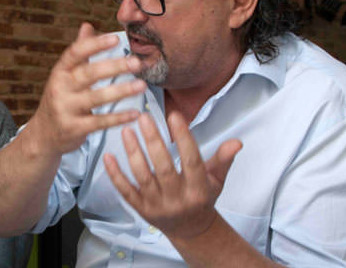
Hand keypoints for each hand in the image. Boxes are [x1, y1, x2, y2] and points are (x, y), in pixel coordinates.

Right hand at [28, 23, 145, 155]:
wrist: (43, 135)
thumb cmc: (61, 99)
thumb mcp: (64, 75)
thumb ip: (79, 53)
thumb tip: (87, 26)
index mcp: (60, 72)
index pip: (75, 53)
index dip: (95, 45)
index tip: (116, 38)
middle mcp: (60, 88)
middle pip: (89, 74)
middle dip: (114, 67)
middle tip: (137, 62)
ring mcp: (66, 109)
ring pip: (96, 98)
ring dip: (121, 91)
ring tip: (142, 85)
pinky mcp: (74, 128)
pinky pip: (100, 122)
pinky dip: (119, 118)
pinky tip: (136, 113)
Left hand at [104, 112, 241, 239]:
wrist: (190, 230)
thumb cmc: (203, 198)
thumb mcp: (217, 180)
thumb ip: (223, 160)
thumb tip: (237, 141)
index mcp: (198, 189)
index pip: (191, 161)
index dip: (183, 138)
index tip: (174, 115)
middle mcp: (177, 199)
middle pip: (163, 167)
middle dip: (152, 141)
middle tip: (143, 117)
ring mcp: (157, 205)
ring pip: (142, 177)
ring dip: (132, 153)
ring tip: (126, 130)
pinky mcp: (141, 210)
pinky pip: (125, 191)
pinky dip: (115, 174)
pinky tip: (108, 156)